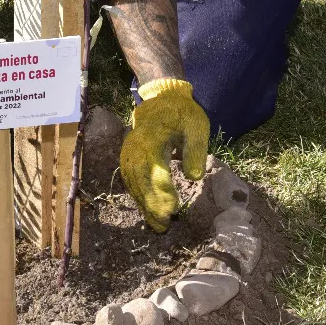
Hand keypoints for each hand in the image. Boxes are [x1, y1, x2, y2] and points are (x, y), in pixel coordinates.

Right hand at [120, 78, 209, 231]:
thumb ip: (195, 149)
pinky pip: (129, 178)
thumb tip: (194, 177)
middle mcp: (136, 147)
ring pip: (133, 182)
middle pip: (141, 180)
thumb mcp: (196, 125)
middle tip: (164, 226)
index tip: (174, 210)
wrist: (162, 98)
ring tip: (156, 225)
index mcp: (153, 138)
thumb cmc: (182, 113)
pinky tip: (147, 209)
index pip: (156, 169)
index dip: (163, 192)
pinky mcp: (128, 155)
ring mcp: (129, 151)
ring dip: (143, 204)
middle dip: (151, 205)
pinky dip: (137, 195)